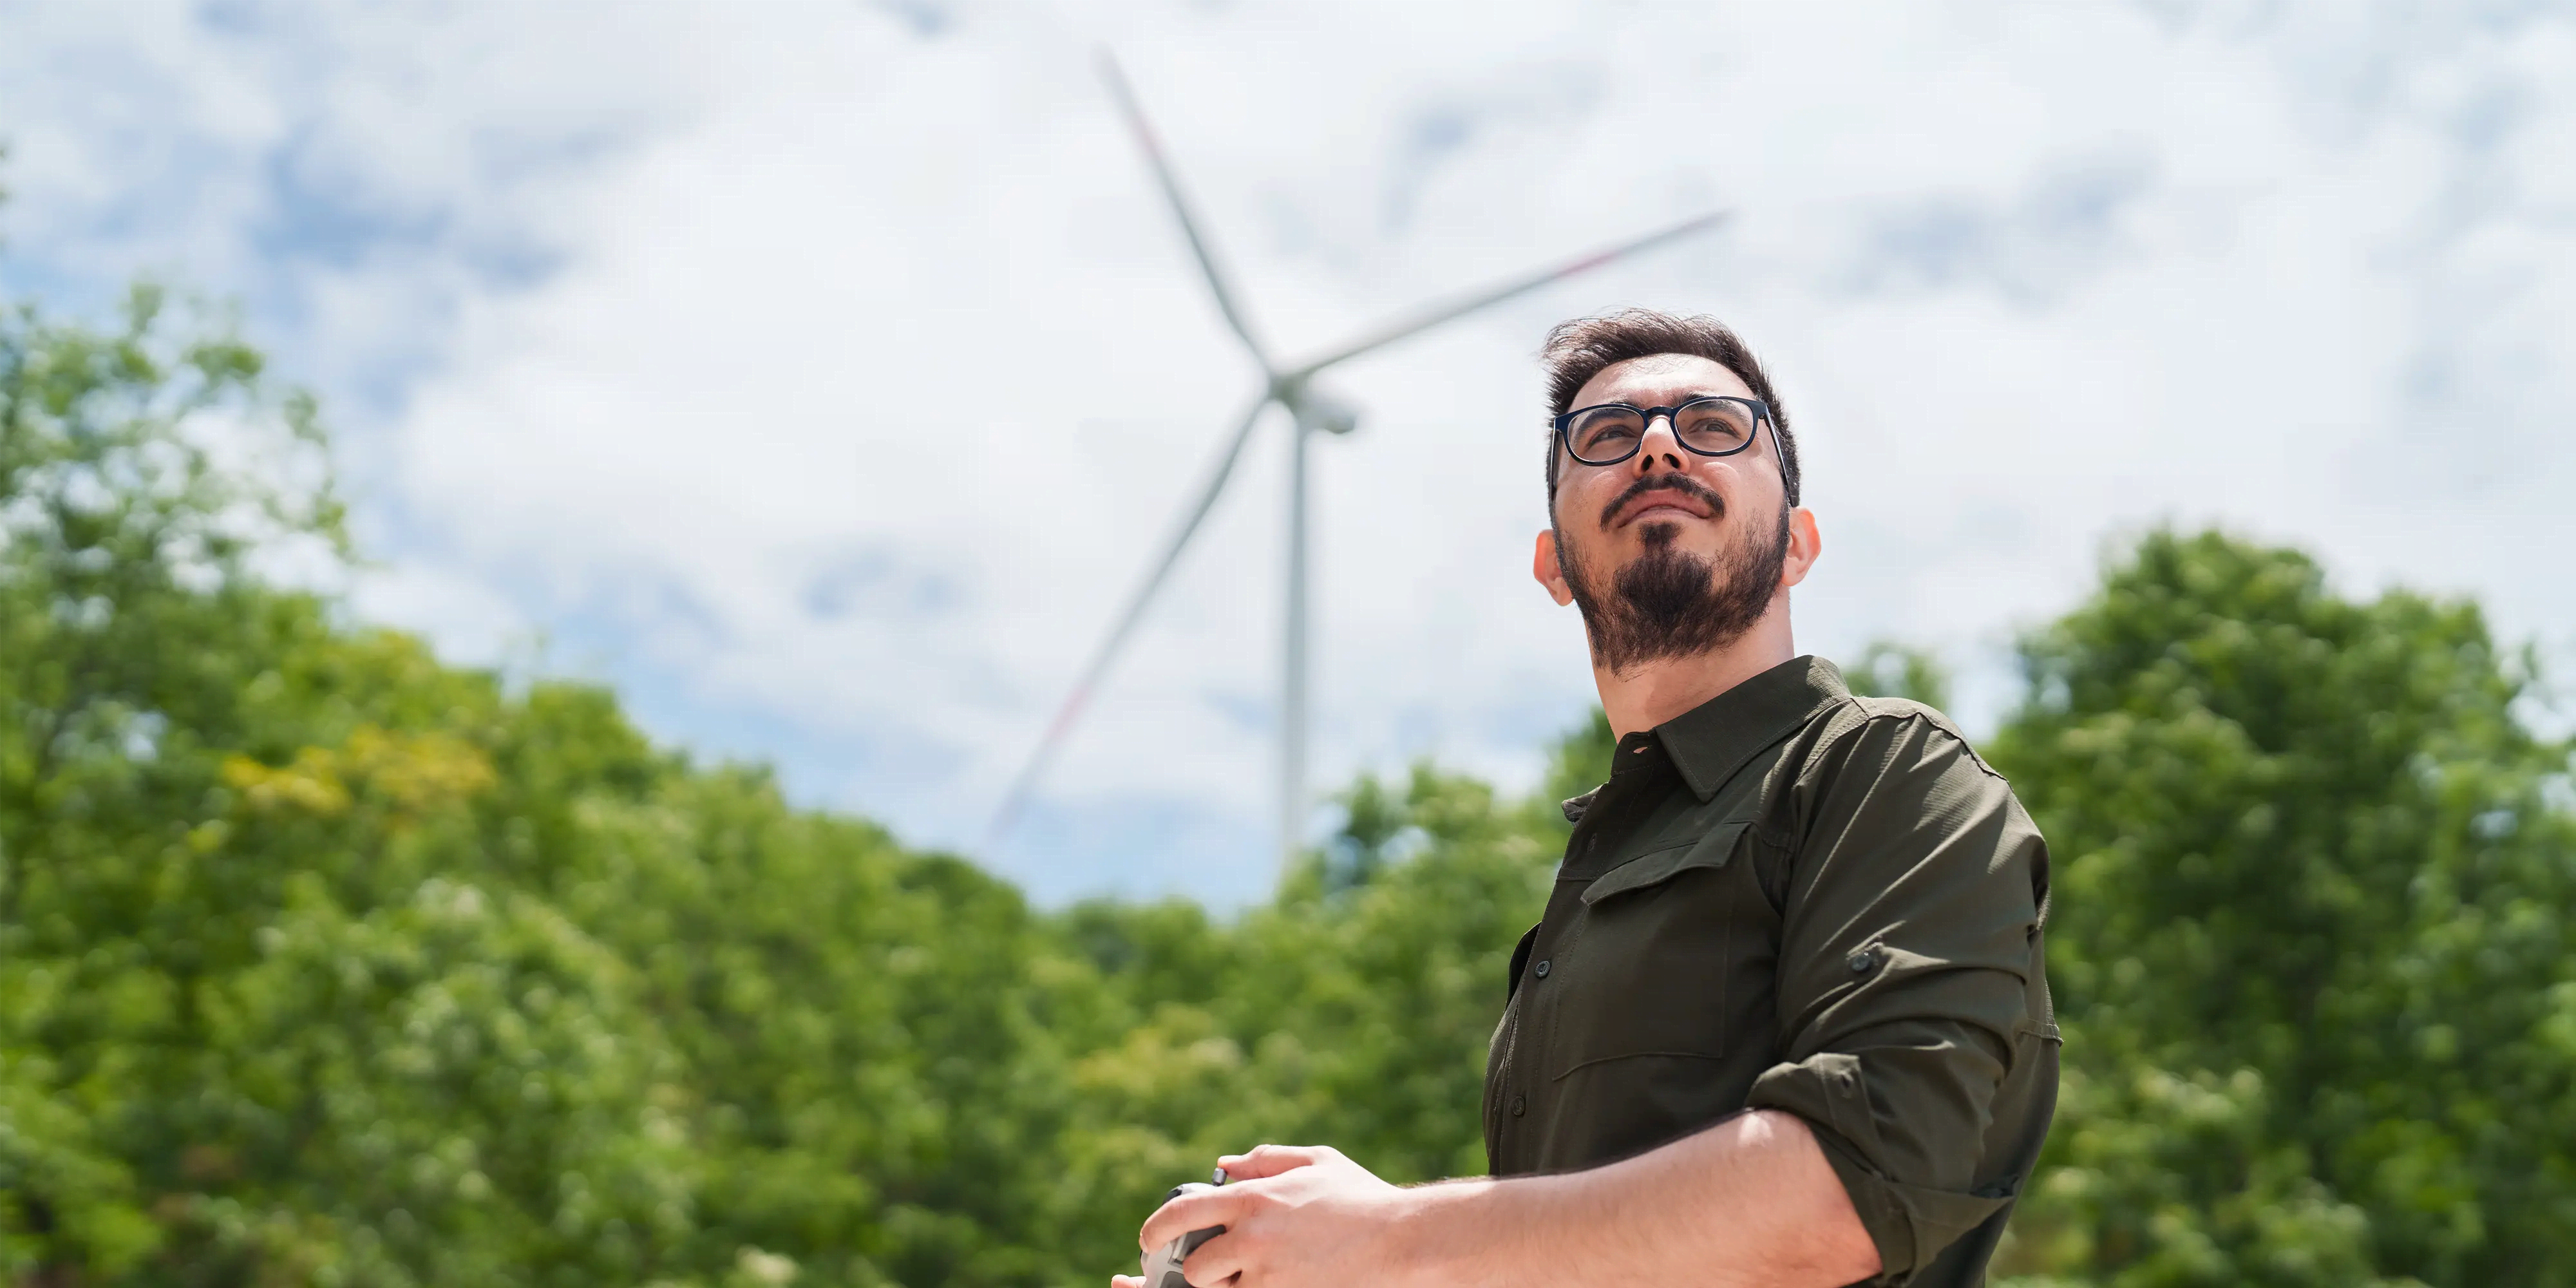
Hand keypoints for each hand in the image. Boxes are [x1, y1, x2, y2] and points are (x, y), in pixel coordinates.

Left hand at [1113, 1144, 1421, 1287]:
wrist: (1403, 1242)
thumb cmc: (1362, 1198)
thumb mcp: (1316, 1162)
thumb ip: (1266, 1160)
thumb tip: (1224, 1165)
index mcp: (1253, 1198)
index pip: (1180, 1215)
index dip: (1154, 1231)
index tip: (1148, 1243)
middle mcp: (1253, 1238)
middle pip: (1194, 1268)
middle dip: (1200, 1271)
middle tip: (1218, 1267)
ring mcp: (1268, 1277)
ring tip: (1257, 1275)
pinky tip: (1278, 1282)